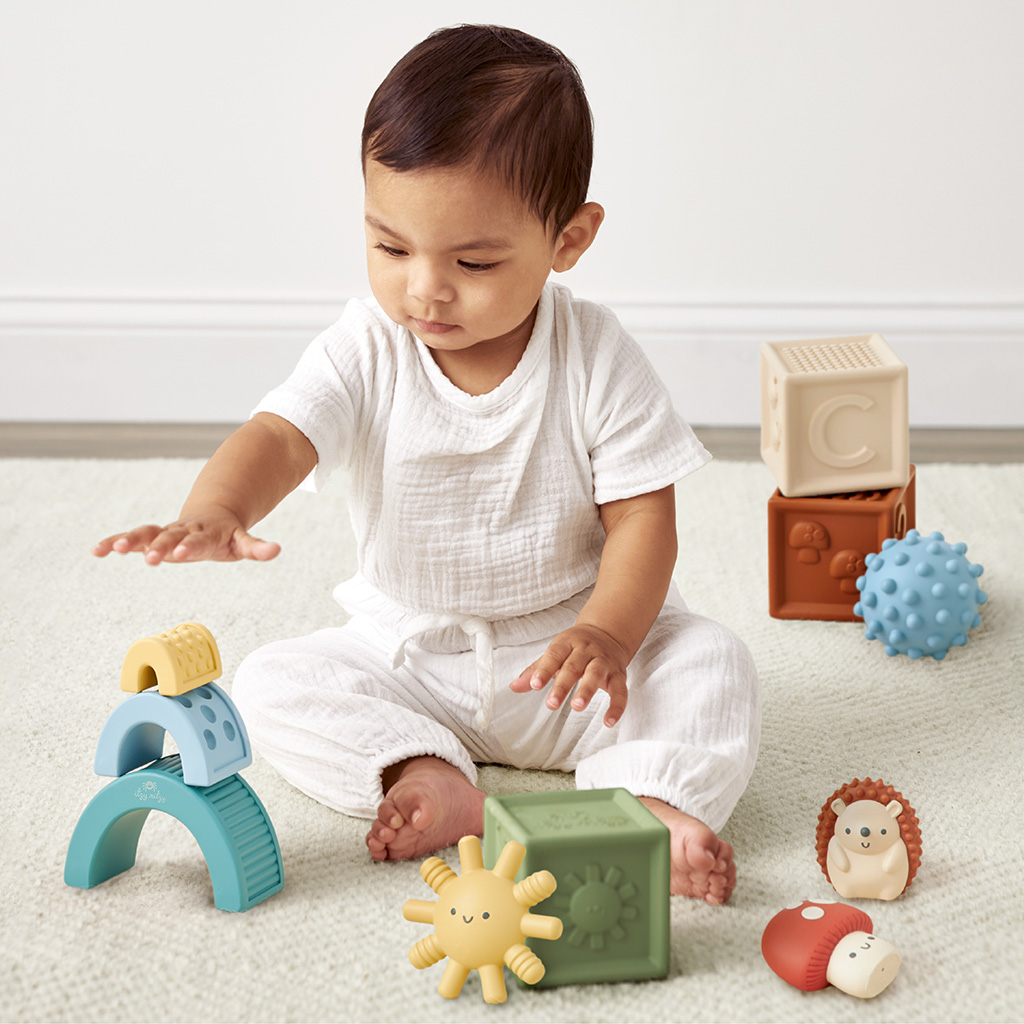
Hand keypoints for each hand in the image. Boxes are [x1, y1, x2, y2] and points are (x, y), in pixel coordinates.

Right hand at [92, 507, 279, 564]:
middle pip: (170, 537)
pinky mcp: (153, 536)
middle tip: (148, 558)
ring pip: (146, 533)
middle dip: (159, 546)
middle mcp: (183, 530)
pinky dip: (115, 542)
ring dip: (131, 541)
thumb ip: (257, 547)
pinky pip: (131, 537)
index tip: (180, 555)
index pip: (197, 541)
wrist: (213, 514)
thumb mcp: (243, 541)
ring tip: (113, 549)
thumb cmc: (227, 535)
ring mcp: (166, 532)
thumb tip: (277, 550)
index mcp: (205, 533)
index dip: (189, 547)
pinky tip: (96, 551)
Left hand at [510, 624, 628, 726]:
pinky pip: (621, 691)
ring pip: (596, 674)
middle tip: (552, 703)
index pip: (554, 656)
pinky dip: (617, 706)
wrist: (608, 633)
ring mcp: (604, 662)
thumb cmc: (576, 647)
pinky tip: (609, 721)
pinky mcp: (619, 675)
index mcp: (567, 643)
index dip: (544, 670)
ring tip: (577, 706)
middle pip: (574, 666)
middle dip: (563, 685)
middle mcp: (587, 650)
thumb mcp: (555, 653)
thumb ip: (536, 670)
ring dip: (587, 690)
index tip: (534, 685)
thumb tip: (513, 687)